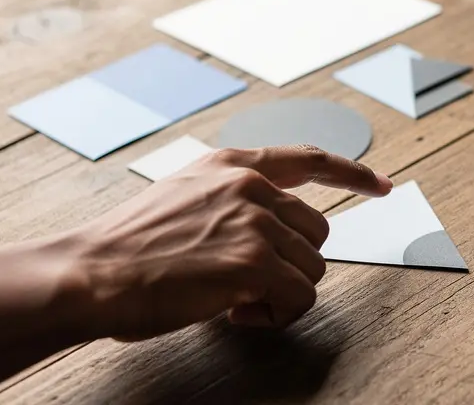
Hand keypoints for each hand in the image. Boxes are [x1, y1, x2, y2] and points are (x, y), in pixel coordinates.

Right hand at [66, 145, 391, 340]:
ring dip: (282, 292)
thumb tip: (270, 230)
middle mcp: (250, 186)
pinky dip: (277, 314)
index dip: (352, 173)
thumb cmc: (129, 248)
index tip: (381, 184)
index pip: (309, 160)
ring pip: (313, 268)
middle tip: (250, 285)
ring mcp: (254, 221)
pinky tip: (237, 312)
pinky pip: (300, 297)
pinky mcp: (254, 261)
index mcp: (232, 166)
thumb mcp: (182, 195)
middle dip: (292, 263)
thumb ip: (230, 199)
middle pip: (317, 231)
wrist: (91, 273)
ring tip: (236, 300)